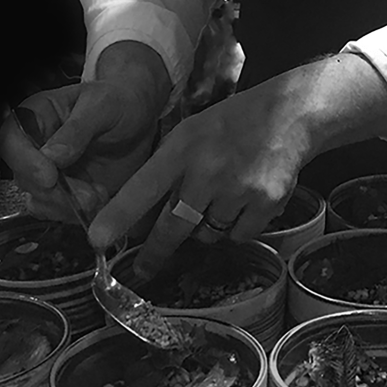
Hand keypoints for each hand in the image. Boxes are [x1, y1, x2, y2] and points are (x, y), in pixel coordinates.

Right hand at [0, 42, 168, 231]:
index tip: (50, 177)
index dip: (24, 162)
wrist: (141, 120)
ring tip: (99, 195)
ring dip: (68, 206)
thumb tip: (52, 156)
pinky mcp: (63, 193)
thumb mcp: (103, 105)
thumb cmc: (120, 101)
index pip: (10, 141)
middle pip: (23, 177)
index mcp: (36, 117)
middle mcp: (35, 146)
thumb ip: (77, 129)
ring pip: (38, 200)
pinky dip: (78, 214)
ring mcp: (47, 172)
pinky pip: (57, 212)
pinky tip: (99, 199)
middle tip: (88, 194)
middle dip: (55, 192)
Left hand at [89, 78, 310, 278]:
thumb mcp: (186, 135)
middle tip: (142, 270)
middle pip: (172, 227)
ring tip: (217, 199)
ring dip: (204, 229)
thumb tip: (137, 218)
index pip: (141, 189)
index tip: (96, 240)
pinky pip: (237, 235)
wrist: (290, 115)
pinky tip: (242, 201)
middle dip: (154, 253)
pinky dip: (235, 228)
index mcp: (180, 150)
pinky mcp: (267, 204)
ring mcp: (238, 189)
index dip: (117, 217)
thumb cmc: (226, 127)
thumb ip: (163, 172)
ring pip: (206, 234)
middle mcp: (207, 171)